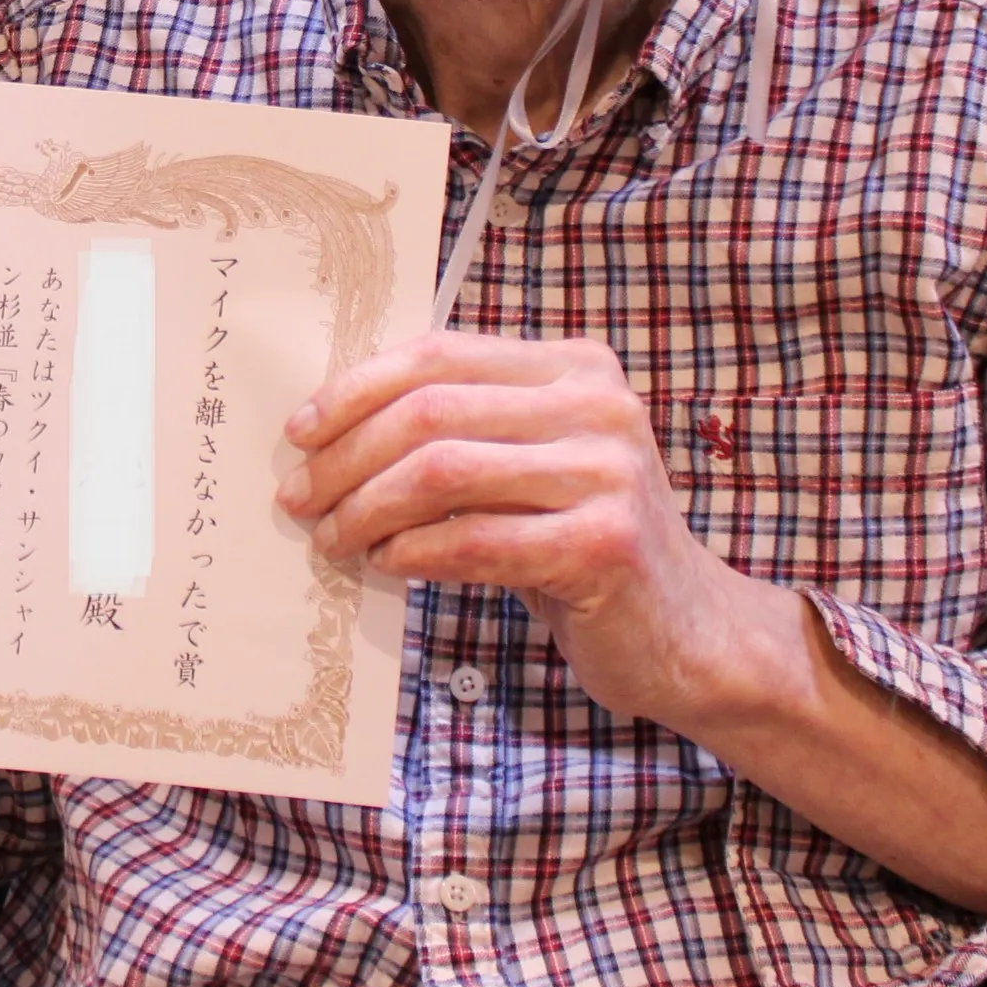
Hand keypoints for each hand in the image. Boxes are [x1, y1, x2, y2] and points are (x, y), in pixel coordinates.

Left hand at [277, 331, 785, 730]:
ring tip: (333, 538)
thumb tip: (329, 433)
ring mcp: (608, 472)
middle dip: (346, 456)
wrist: (688, 633)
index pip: (440, 353)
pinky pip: (474, 540)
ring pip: (442, 472)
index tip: (300, 431)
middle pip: (430, 410)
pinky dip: (413, 552)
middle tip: (298, 498)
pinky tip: (385, 564)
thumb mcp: (529, 466)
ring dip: (366, 508)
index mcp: (574, 366)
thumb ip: (462, 431)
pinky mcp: (605, 544)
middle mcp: (598, 405)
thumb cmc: (581, 543)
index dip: (356, 389)